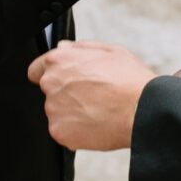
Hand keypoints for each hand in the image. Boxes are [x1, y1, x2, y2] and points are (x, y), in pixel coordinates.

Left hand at [29, 40, 155, 149]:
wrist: (143, 111)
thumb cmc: (130, 81)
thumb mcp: (110, 51)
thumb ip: (80, 48)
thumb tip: (64, 48)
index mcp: (59, 61)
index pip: (36, 70)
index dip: (51, 75)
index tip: (63, 82)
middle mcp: (51, 84)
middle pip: (50, 92)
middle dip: (66, 95)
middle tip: (91, 98)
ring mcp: (54, 109)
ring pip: (57, 112)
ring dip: (71, 114)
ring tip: (97, 112)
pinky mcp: (59, 131)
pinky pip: (63, 131)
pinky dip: (76, 131)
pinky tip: (95, 125)